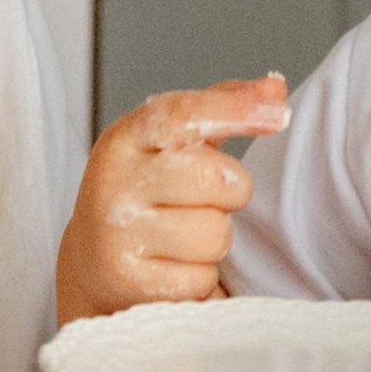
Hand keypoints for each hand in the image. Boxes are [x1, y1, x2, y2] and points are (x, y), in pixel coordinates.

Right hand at [56, 75, 289, 322]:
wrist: (92, 266)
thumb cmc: (145, 195)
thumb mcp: (169, 144)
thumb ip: (221, 109)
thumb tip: (276, 89)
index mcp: (126, 139)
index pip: (183, 114)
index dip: (235, 110)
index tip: (278, 114)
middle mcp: (114, 182)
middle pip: (217, 177)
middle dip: (229, 193)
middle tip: (201, 201)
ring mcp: (117, 234)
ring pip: (215, 234)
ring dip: (212, 242)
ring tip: (181, 238)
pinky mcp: (129, 282)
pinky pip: (202, 280)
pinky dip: (198, 279)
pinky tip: (170, 268)